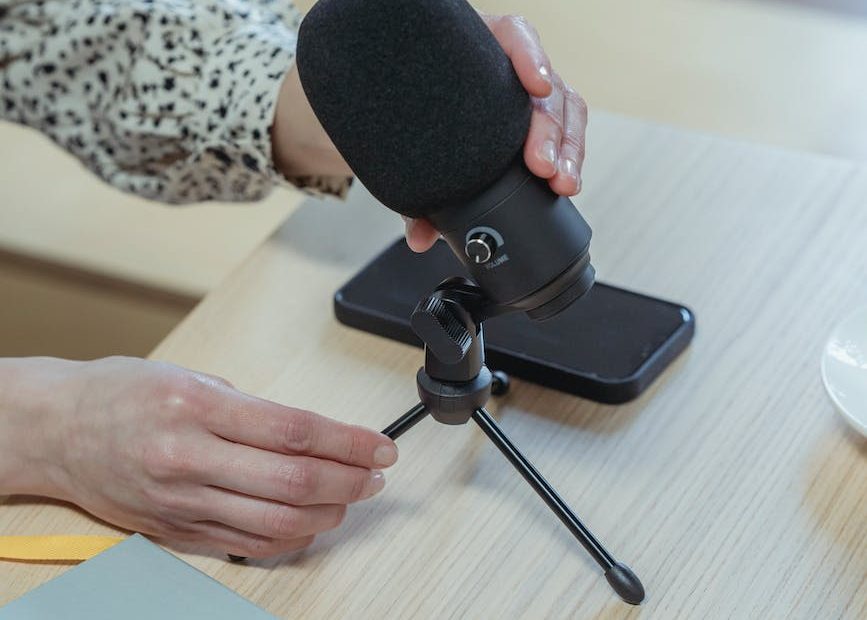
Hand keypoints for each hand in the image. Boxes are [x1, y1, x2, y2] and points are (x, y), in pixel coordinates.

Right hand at [0, 357, 396, 557]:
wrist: (58, 431)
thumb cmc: (122, 394)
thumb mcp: (192, 376)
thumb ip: (252, 409)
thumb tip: (313, 435)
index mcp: (198, 406)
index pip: (295, 431)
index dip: (349, 442)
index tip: (380, 445)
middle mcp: (189, 457)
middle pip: (294, 480)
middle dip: (350, 479)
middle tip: (377, 473)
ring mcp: (182, 500)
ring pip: (276, 520)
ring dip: (329, 512)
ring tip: (353, 497)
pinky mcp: (176, 530)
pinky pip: (248, 544)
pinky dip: (291, 537)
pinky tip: (313, 521)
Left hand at [405, 14, 587, 252]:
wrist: (412, 100)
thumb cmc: (416, 112)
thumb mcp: (410, 142)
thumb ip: (415, 189)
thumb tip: (420, 237)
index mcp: (477, 51)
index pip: (512, 36)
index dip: (529, 57)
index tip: (537, 86)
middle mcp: (508, 65)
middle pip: (544, 86)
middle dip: (550, 129)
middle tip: (544, 167)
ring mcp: (529, 89)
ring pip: (565, 108)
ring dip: (570, 147)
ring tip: (564, 182)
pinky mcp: (540, 112)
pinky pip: (567, 126)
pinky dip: (571, 153)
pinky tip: (568, 178)